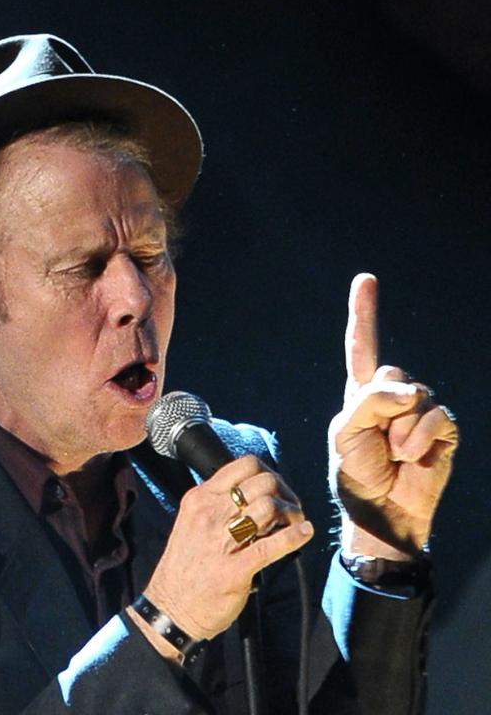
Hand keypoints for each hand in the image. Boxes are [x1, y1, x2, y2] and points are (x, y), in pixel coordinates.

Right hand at [137, 455, 312, 647]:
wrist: (170, 607)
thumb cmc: (185, 565)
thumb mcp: (192, 520)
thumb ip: (218, 504)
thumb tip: (255, 494)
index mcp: (200, 498)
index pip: (243, 466)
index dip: (268, 473)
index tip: (276, 487)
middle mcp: (209, 513)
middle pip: (262, 483)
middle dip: (284, 492)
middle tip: (290, 507)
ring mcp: (221, 541)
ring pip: (268, 508)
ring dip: (291, 513)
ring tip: (296, 522)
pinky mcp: (234, 569)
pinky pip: (272, 545)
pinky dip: (294, 536)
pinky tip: (304, 532)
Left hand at [329, 273, 458, 559]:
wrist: (381, 510)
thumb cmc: (356, 472)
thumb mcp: (347, 433)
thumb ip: (370, 402)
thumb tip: (411, 392)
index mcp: (361, 392)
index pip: (361, 345)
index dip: (364, 312)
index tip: (365, 279)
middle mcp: (391, 395)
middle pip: (390, 371)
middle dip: (380, 405)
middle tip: (375, 438)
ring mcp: (419, 410)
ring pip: (414, 394)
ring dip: (399, 429)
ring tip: (393, 453)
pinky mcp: (442, 428)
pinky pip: (434, 415)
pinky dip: (419, 437)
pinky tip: (412, 457)